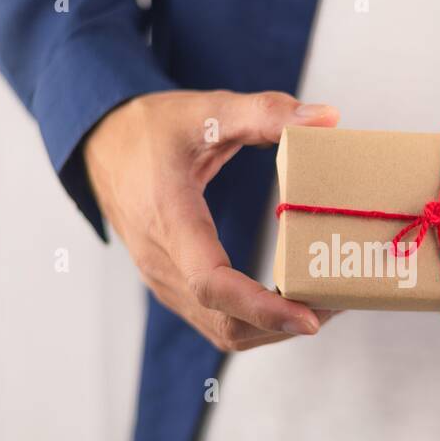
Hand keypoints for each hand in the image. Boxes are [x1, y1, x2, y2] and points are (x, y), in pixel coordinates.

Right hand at [84, 89, 339, 351]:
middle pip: (225, 322)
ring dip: (272, 329)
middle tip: (336, 305)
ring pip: (222, 331)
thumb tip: (328, 118)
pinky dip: (255, 323)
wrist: (102, 145)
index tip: (310, 317)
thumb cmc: (151, 129)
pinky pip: (215, 321)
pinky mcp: (171, 286)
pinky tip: (289, 301)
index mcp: (169, 219)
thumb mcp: (206, 109)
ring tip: (322, 306)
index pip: (213, 284)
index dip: (264, 308)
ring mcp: (164, 280)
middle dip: (283, 324)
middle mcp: (162, 262)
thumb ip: (265, 112)